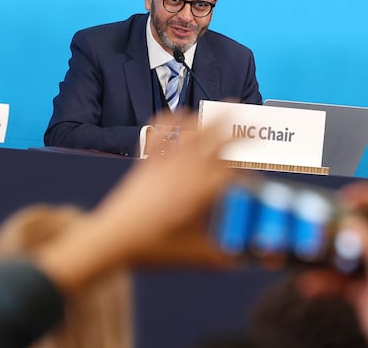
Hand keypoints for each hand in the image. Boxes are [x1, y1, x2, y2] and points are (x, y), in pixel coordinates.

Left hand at [36, 111, 237, 292]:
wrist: (113, 239)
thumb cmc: (153, 248)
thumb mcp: (196, 255)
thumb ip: (224, 257)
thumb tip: (242, 260)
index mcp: (202, 191)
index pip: (235, 172)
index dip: (249, 173)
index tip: (254, 179)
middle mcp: (187, 171)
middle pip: (219, 139)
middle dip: (240, 130)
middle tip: (253, 125)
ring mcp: (167, 162)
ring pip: (194, 130)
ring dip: (214, 118)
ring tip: (228, 107)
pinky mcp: (149, 162)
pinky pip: (162, 132)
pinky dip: (173, 120)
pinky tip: (180, 116)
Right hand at [297, 182, 367, 347]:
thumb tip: (346, 221)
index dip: (363, 194)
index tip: (340, 201)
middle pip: (358, 222)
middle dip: (336, 224)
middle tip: (317, 227)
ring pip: (342, 249)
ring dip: (323, 255)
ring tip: (309, 259)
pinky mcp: (360, 286)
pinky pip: (335, 276)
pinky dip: (321, 279)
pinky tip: (311, 286)